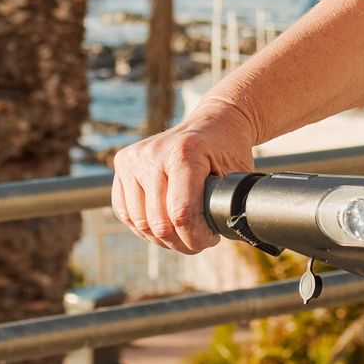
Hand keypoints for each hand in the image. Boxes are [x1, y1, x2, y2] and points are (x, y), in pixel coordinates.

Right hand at [110, 100, 257, 254]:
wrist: (214, 121)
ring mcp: (134, 158)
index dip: (195, 237)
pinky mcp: (123, 163)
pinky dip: (143, 227)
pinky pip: (125, 211)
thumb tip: (231, 233)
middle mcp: (153, 154)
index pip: (181, 213)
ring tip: (183, 236)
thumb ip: (233, 202)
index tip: (211, 240)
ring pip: (140, 222)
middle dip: (181, 242)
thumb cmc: (228, 148)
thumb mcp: (240, 172)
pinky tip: (163, 228)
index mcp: (184, 153)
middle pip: (159, 222)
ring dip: (162, 239)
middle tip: (199, 242)